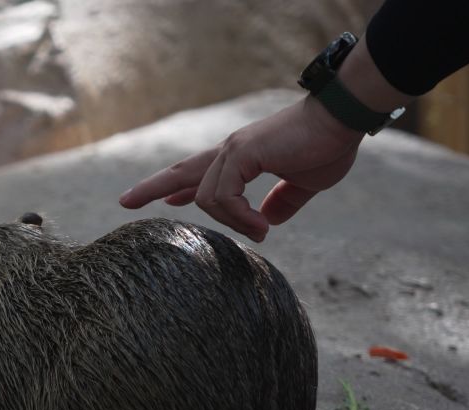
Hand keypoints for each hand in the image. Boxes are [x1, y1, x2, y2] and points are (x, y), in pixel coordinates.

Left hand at [118, 96, 363, 241]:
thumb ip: (283, 201)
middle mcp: (230, 152)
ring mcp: (233, 151)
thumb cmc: (328, 145)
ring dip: (230, 222)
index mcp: (241, 157)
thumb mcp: (304, 183)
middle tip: (125, 202)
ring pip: (205, 198)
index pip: (199, 173)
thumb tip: (268, 221)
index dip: (180, 189)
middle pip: (180, 171)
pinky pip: (223, 196)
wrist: (343, 119)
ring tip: (259, 231)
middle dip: (152, 188)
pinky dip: (239, 216)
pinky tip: (260, 226)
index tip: (167, 202)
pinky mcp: (242, 154)